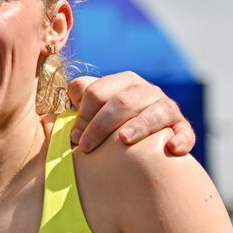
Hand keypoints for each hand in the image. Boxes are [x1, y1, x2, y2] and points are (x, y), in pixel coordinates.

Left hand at [67, 72, 194, 154]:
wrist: (144, 148)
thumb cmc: (109, 132)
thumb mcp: (94, 116)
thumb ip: (76, 111)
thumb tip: (48, 119)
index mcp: (121, 84)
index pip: (97, 91)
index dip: (83, 114)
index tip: (73, 137)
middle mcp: (145, 91)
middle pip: (123, 100)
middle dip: (101, 124)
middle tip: (85, 147)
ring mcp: (165, 107)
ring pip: (154, 111)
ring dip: (139, 125)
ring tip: (123, 140)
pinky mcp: (181, 127)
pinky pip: (184, 131)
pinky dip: (180, 138)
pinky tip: (171, 148)